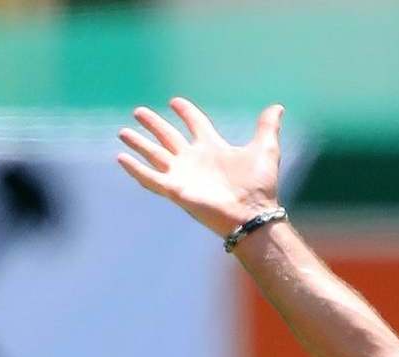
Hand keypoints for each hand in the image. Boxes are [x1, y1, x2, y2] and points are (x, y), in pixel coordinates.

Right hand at [116, 97, 281, 239]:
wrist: (252, 214)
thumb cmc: (260, 185)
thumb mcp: (265, 149)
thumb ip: (267, 127)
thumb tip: (277, 107)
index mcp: (213, 148)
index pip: (195, 124)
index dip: (186, 112)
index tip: (174, 102)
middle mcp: (195, 160)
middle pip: (169, 137)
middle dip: (154, 125)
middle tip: (138, 112)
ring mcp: (183, 175)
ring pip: (155, 155)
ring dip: (139, 144)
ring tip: (122, 131)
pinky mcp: (175, 190)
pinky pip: (150, 178)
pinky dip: (136, 168)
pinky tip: (121, 158)